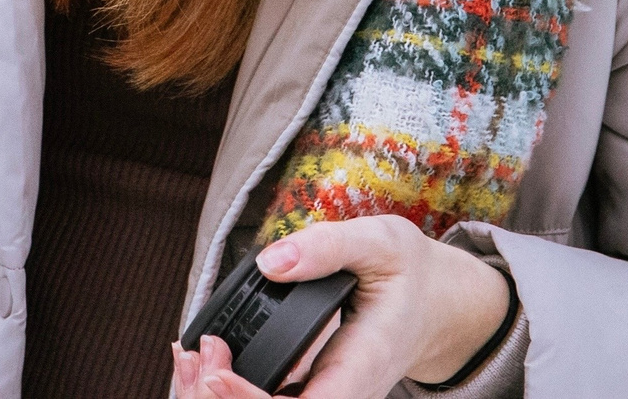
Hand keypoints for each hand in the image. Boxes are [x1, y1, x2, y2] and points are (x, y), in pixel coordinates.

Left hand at [171, 219, 510, 398]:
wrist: (437, 305)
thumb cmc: (411, 274)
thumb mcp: (381, 243)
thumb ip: (329, 247)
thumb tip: (271, 262)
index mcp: (363, 368)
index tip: (215, 376)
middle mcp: (344, 394)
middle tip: (193, 358)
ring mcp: (329, 396)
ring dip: (224, 395)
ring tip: (190, 357)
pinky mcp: (315, 391)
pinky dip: (233, 387)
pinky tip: (207, 358)